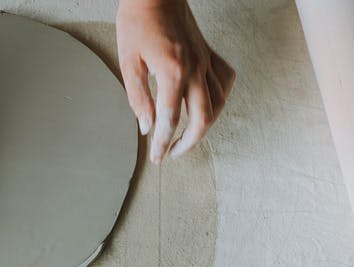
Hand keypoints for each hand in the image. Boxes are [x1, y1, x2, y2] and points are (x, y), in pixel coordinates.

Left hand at [116, 0, 235, 162]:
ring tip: (189, 136)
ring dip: (205, 125)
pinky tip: (208, 104)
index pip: (170, 119)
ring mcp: (205, 61)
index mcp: (173, 72)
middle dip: (188, 142)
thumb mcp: (129, 61)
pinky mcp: (208, 54)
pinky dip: (220, 97)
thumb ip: (139, 97)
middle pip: (203, 118)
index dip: (163, 142)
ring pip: (218, 103)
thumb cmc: (138, 21)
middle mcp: (195, 69)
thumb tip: (147, 126)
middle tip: (173, 153)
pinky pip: (225, 80)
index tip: (158, 157)